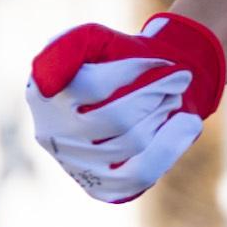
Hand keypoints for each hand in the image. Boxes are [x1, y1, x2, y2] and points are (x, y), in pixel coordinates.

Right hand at [27, 13, 226, 205]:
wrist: (145, 91)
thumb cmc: (117, 60)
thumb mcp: (95, 38)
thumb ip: (71, 44)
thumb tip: (46, 83)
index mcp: (42, 93)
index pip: (96, 85)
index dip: (135, 71)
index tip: (159, 61)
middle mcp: (51, 134)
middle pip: (119, 117)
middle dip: (157, 94)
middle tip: (177, 80)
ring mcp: (75, 166)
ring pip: (134, 143)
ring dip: (165, 115)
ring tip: (172, 100)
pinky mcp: (101, 188)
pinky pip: (142, 173)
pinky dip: (171, 145)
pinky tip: (184, 125)